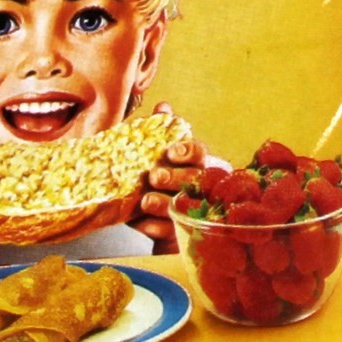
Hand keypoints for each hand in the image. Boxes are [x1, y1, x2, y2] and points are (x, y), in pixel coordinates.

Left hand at [129, 101, 211, 253]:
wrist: (152, 221)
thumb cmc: (159, 182)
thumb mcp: (156, 156)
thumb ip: (160, 132)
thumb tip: (163, 106)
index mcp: (192, 164)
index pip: (199, 152)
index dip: (187, 150)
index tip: (170, 151)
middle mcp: (198, 187)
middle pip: (194, 180)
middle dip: (175, 177)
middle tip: (155, 176)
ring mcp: (192, 212)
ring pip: (185, 207)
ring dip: (164, 203)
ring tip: (145, 201)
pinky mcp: (181, 235)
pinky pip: (172, 232)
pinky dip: (155, 227)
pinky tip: (142, 224)